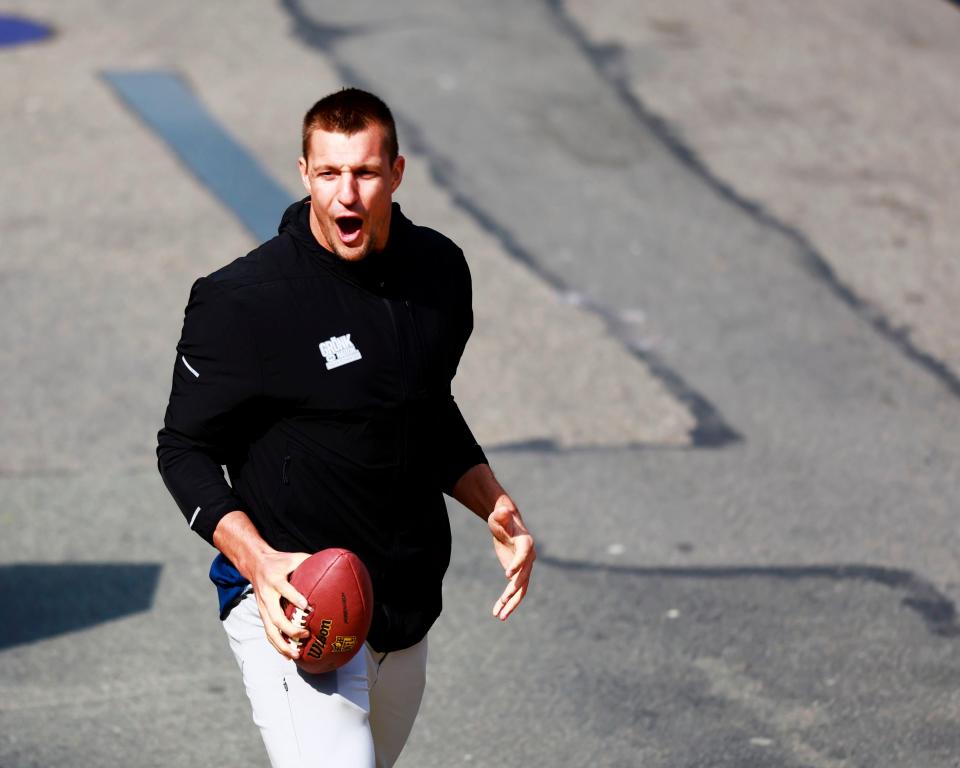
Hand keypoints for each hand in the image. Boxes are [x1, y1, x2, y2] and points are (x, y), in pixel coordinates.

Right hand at [249, 550, 311, 658]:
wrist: (255, 564)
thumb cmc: (280, 561)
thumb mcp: (294, 557)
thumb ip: (310, 561)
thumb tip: (334, 565)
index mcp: (275, 579)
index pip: (284, 589)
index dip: (294, 597)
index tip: (306, 606)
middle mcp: (267, 595)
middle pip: (275, 616)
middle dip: (290, 629)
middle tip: (306, 634)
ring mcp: (263, 607)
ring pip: (270, 630)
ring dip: (282, 644)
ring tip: (296, 654)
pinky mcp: (262, 614)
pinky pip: (268, 633)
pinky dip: (277, 645)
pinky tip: (288, 655)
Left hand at [488, 495, 535, 620]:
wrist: (506, 525)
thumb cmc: (502, 518)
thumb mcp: (499, 515)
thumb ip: (501, 514)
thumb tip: (502, 511)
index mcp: (526, 543)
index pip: (525, 555)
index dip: (517, 565)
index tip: (507, 576)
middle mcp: (529, 558)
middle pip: (524, 576)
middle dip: (514, 589)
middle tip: (504, 599)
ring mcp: (524, 568)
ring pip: (521, 590)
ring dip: (511, 603)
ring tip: (500, 616)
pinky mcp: (518, 575)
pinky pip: (515, 591)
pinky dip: (507, 602)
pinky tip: (497, 612)